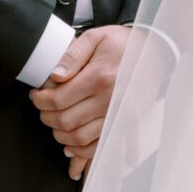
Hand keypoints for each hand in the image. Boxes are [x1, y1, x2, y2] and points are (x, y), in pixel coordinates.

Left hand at [29, 24, 132, 181]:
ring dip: (61, 136)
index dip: (40, 101)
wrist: (155, 52)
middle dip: (47, 118)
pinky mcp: (128, 124)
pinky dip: (84, 154)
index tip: (36, 96)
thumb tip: (55, 77)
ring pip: (80, 139)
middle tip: (44, 110)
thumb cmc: (123, 44)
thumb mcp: (95, 38)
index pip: (58, 100)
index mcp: (99, 77)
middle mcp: (110, 100)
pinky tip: (73, 148)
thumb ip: (72, 55)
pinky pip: (102, 147)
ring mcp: (120, 116)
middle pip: (66, 121)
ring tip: (56, 125)